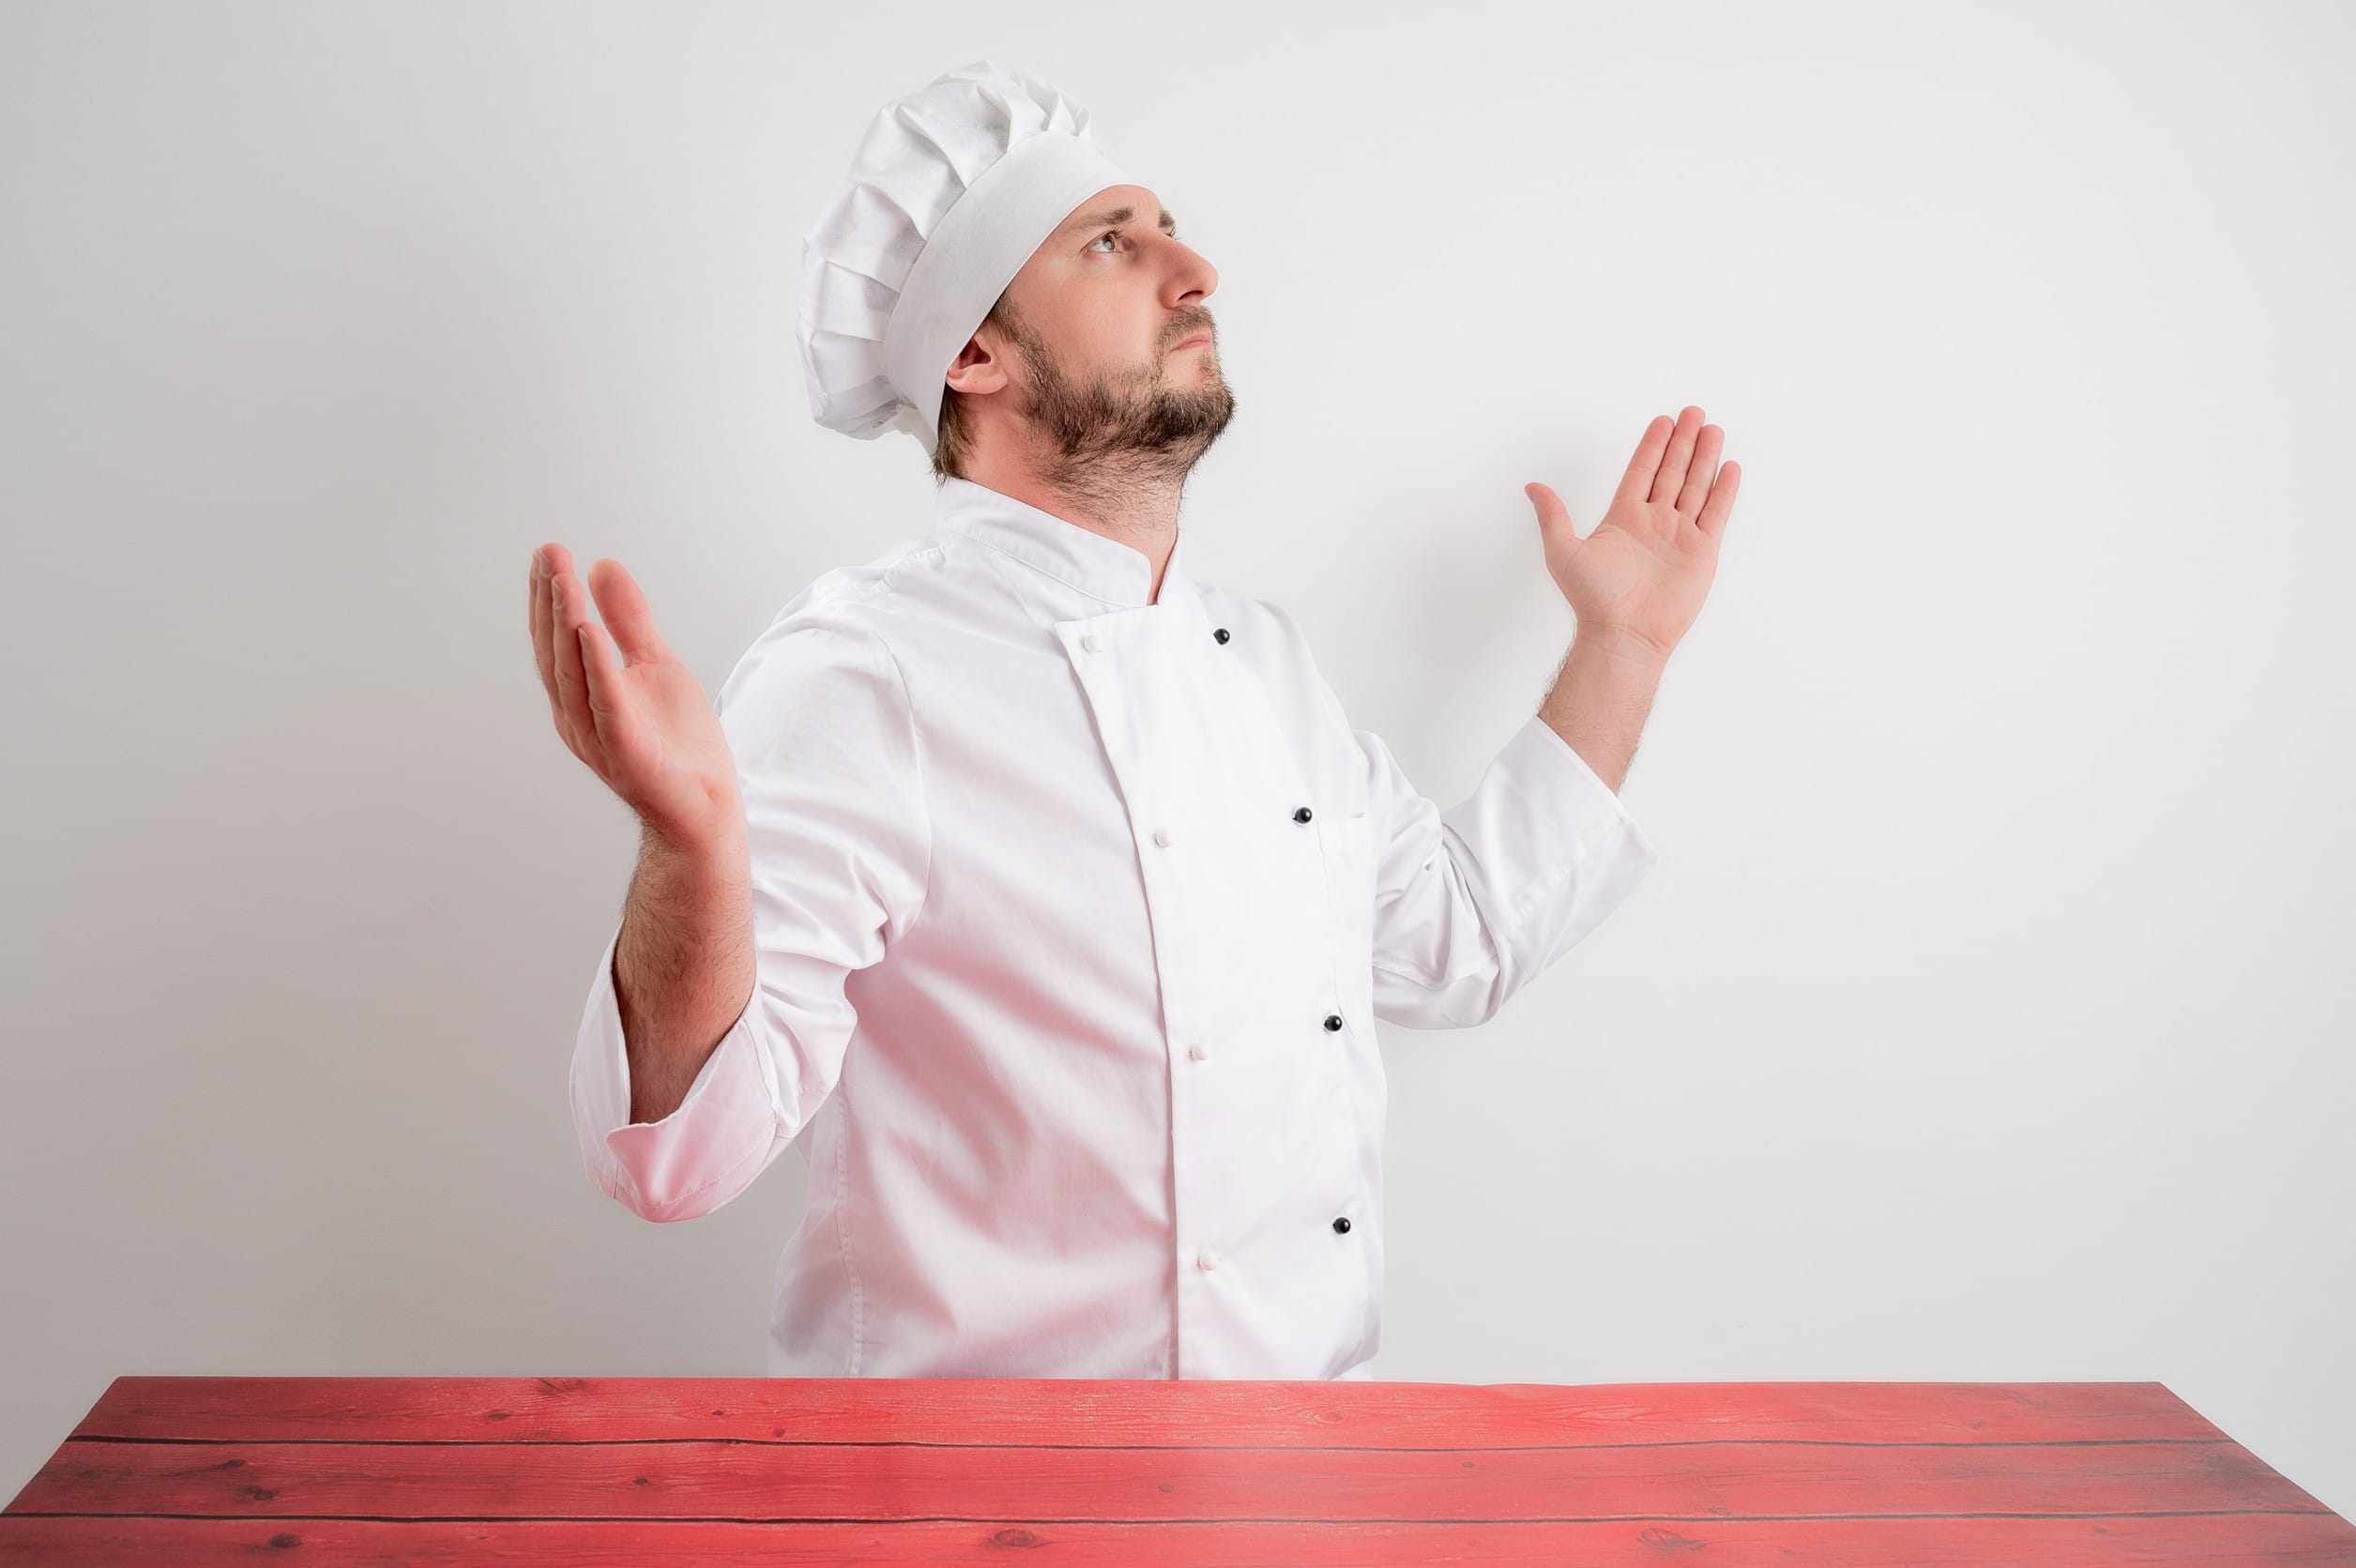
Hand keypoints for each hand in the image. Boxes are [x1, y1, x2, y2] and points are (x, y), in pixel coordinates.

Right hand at [529, 544, 743, 849]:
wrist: (706, 801)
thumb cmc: (677, 740)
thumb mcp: (655, 662)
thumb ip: (628, 619)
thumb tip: (601, 567)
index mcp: (580, 694)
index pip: (556, 638)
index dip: (548, 596)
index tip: (547, 552)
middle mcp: (577, 715)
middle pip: (555, 650)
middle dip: (550, 600)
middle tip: (548, 554)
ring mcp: (598, 734)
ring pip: (572, 672)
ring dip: (565, 623)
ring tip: (563, 580)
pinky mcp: (625, 749)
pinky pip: (605, 703)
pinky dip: (596, 666)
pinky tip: (590, 631)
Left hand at [1524, 406, 1741, 661]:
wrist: (1623, 634)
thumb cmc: (1592, 600)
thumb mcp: (1563, 551)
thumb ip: (1553, 515)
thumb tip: (1532, 486)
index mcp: (1623, 518)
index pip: (1641, 471)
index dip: (1652, 446)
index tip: (1662, 422)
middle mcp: (1653, 523)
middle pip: (1671, 472)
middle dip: (1683, 442)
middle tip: (1693, 412)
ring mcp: (1679, 535)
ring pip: (1695, 486)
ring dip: (1704, 458)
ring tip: (1713, 429)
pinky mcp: (1702, 552)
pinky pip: (1716, 514)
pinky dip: (1723, 490)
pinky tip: (1729, 467)